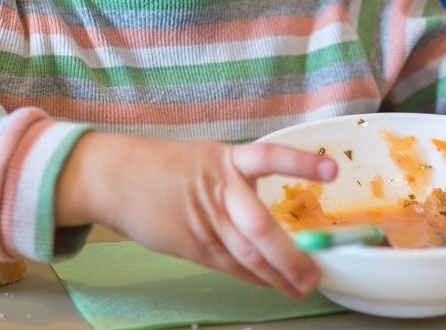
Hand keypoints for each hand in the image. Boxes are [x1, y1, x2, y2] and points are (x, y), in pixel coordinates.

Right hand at [56, 132, 336, 298]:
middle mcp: (219, 191)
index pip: (269, 158)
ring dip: (277, 276)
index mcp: (226, 160)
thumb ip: (237, 181)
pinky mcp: (191, 246)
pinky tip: (270, 284)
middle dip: (291, 256)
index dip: (301, 164)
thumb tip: (272, 213)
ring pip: (246, 256)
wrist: (113, 178)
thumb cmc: (163, 166)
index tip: (332, 171)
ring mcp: (204, 222)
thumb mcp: (205, 160)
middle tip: (315, 273)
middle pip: (260, 228)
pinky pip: (229, 266)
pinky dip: (252, 277)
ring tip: (302, 287)